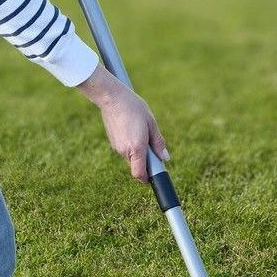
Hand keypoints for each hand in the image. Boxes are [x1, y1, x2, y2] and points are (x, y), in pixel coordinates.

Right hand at [78, 65, 169, 183]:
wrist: (112, 97)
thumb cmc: (134, 107)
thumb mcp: (151, 124)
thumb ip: (158, 143)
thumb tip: (165, 158)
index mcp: (136, 148)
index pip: (139, 174)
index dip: (147, 179)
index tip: (154, 176)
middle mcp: (124, 151)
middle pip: (137, 166)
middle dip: (145, 161)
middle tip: (151, 145)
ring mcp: (116, 147)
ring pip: (131, 157)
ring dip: (138, 152)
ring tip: (140, 132)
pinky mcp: (112, 142)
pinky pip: (124, 150)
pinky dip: (130, 146)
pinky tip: (131, 129)